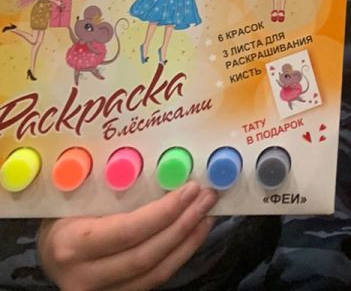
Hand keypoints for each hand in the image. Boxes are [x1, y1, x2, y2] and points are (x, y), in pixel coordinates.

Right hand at [38, 181, 216, 290]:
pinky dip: (177, 256)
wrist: (49, 252)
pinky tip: (192, 233)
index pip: (127, 231)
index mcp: (72, 245)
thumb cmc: (64, 214)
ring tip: (207, 213)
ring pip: (154, 274)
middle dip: (183, 225)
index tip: (190, 189)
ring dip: (187, 242)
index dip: (164, 212)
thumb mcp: (78, 197)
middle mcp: (84, 277)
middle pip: (145, 256)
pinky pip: (152, 281)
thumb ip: (112, 187)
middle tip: (207, 197)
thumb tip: (164, 164)